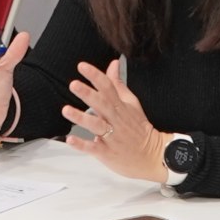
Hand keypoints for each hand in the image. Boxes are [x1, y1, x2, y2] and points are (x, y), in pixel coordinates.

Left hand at [64, 60, 168, 182]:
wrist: (152, 156)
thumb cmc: (138, 128)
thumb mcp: (131, 102)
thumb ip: (118, 83)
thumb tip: (113, 63)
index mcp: (121, 106)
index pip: (108, 87)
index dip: (95, 76)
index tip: (82, 66)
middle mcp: (116, 120)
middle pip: (102, 104)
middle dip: (88, 94)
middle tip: (73, 85)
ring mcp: (112, 137)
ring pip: (96, 125)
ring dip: (81, 118)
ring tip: (66, 110)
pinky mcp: (107, 152)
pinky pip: (93, 148)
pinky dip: (82, 144)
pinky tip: (70, 139)